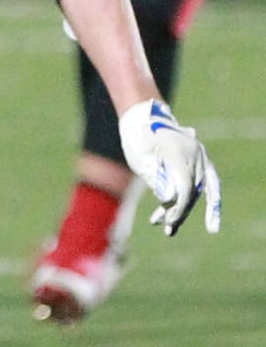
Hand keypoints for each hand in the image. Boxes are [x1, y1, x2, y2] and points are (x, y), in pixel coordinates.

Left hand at [118, 99, 221, 235]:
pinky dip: (207, 200)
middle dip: (180, 211)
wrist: (143, 117)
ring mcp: (200, 155)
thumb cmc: (137, 137)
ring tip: (169, 228)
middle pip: (193, 190)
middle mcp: (194, 152)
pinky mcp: (201, 159)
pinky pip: (210, 182)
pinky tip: (203, 218)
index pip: (184, 185)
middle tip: (167, 229)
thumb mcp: (141, 158)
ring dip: (185, 208)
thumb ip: (156, 178)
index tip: (168, 219)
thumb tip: (170, 201)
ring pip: (198, 189)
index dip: (178, 205)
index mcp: (177, 150)